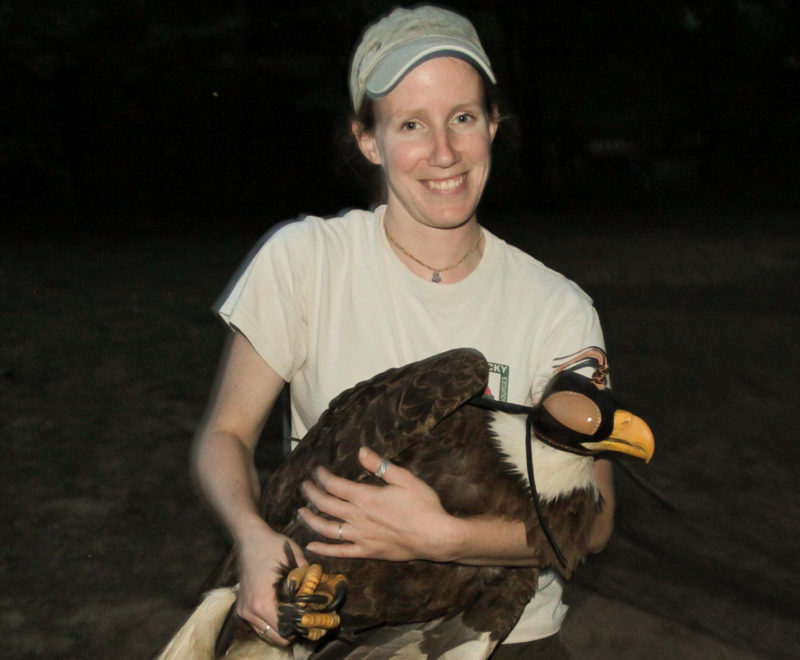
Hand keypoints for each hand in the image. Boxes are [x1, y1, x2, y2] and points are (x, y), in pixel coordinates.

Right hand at [235, 521, 306, 645]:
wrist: (250, 537)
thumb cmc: (272, 546)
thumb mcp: (296, 559)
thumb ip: (309, 578)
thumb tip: (323, 592)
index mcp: (263, 602)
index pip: (284, 631)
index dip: (301, 628)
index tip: (313, 621)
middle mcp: (250, 611)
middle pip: (275, 637)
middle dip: (292, 632)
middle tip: (307, 622)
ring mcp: (243, 610)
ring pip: (266, 633)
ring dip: (281, 629)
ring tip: (297, 618)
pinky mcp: (241, 607)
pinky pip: (258, 625)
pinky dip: (271, 624)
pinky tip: (283, 613)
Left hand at [298, 446, 454, 561]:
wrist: (436, 537)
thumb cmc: (423, 505)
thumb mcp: (404, 478)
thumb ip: (380, 465)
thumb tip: (361, 451)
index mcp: (365, 497)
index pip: (334, 485)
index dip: (322, 476)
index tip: (317, 470)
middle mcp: (357, 518)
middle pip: (325, 505)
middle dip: (311, 493)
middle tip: (304, 486)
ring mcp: (360, 537)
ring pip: (326, 529)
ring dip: (310, 519)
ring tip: (300, 512)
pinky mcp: (367, 552)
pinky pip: (339, 552)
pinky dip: (323, 549)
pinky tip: (311, 546)